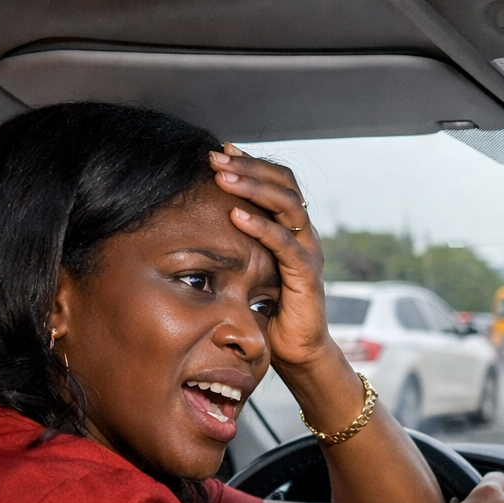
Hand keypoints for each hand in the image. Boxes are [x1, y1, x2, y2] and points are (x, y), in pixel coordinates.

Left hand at [209, 143, 328, 369]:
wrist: (295, 350)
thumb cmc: (267, 309)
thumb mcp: (248, 266)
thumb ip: (235, 240)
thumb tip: (194, 216)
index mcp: (292, 227)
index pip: (278, 181)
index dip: (252, 162)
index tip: (220, 150)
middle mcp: (304, 234)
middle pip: (284, 184)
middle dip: (248, 167)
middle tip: (214, 157)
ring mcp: (309, 253)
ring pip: (288, 205)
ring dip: (253, 187)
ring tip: (222, 177)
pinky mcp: (307, 276)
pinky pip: (286, 244)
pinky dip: (261, 227)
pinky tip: (235, 216)